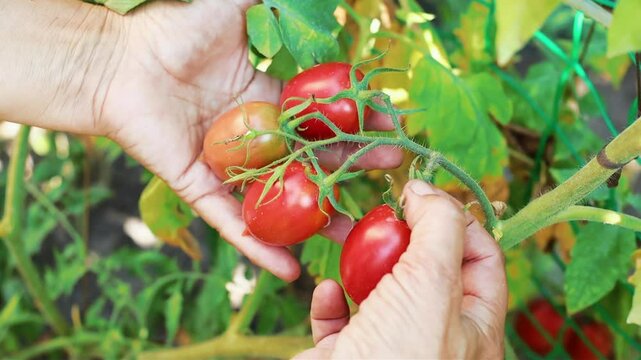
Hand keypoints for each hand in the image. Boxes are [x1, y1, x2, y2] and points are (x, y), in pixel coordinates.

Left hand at [96, 0, 401, 280]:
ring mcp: (228, 167)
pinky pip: (231, 223)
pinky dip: (257, 247)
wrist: (117, 64)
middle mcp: (254, 138)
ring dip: (313, 220)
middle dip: (351, 165)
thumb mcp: (234, 11)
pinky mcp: (200, 189)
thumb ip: (268, 1)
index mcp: (266, 102)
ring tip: (351, 233)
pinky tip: (288, 270)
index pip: (321, 117)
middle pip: (310, 159)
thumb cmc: (173, 33)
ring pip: (277, 199)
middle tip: (389, 171)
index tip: (389, 123)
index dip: (354, 121)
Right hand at [295, 180, 506, 358]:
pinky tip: (327, 292)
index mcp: (473, 327)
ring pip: (381, 289)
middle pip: (427, 268)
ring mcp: (390, 344)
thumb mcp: (433, 283)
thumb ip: (439, 228)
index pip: (482, 258)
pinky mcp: (347, 354)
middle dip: (403, 238)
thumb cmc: (400, 357)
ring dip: (362, 265)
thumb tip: (427, 190)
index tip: (423, 195)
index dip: (458, 220)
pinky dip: (332, 300)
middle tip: (383, 215)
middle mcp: (434, 336)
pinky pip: (342, 318)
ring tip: (350, 246)